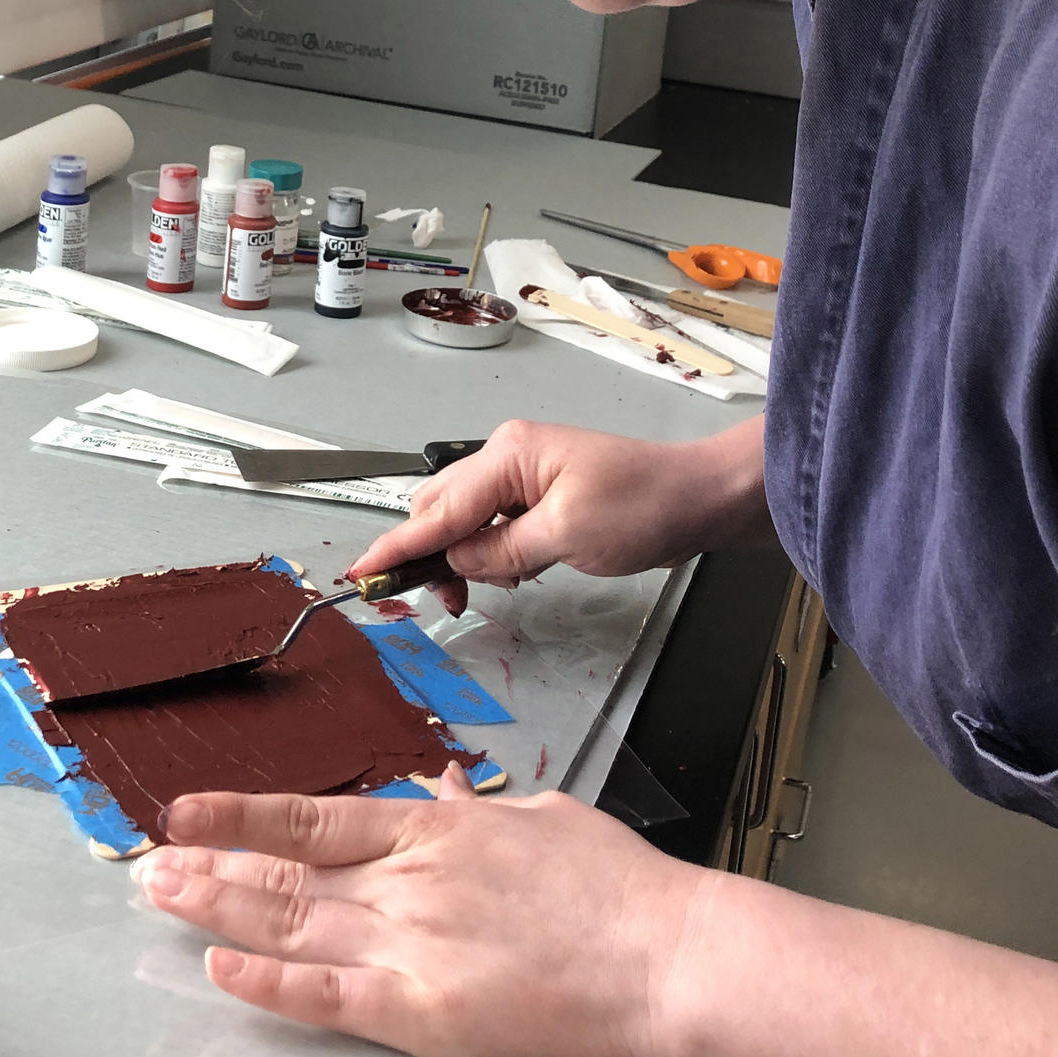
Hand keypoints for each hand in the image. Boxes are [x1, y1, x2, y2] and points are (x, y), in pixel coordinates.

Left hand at [133, 774, 704, 1056]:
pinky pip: (332, 997)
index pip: (316, 816)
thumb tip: (439, 787)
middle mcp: (412, 880)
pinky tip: (224, 971)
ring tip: (163, 897)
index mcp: (438, 831)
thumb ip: (478, 808)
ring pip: (293, 923)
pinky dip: (272, 985)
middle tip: (146, 862)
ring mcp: (414, 943)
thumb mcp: (545, 820)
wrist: (669, 956)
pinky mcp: (429, 1010)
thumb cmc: (622, 891)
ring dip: (218, 911)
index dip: (243, 813)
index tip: (188, 809)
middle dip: (210, 865)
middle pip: (287, 870)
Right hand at [351, 414, 768, 591]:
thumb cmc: (642, 507)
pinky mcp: (542, 496)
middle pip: (442, 508)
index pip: (439, 509)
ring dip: (464, 557)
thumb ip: (502, 551)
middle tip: (441, 601)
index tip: (359, 574)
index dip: (397, 546)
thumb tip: (456, 561)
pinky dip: (492, 553)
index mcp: (509, 455)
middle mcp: (508, 457)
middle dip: (429, 554)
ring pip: (466, 519)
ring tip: (482, 590)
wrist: (699, 498)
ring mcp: (526, 475)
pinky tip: (511, 574)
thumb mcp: (567, 535)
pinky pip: (495, 525)